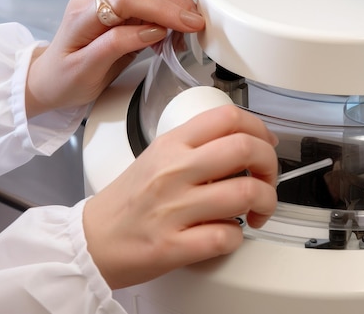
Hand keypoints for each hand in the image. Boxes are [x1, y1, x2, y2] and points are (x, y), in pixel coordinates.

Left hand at [25, 0, 204, 116]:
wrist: (53, 76)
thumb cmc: (66, 77)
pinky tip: (172, 24)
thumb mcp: (87, 70)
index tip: (186, 25)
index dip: (162, 9)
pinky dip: (169, 0)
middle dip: (174, 0)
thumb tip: (153, 30)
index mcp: (81, 10)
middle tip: (193, 25)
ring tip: (183, 28)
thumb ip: (118, 45)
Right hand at [82, 105, 278, 289]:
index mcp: (172, 144)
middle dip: (271, 166)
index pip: (228, 117)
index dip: (260, 129)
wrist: (92, 240)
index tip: (266, 145)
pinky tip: (228, 234)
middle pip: (246, 149)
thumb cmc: (129, 200)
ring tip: (256, 211)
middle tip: (267, 180)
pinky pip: (226, 236)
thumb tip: (247, 144)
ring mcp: (174, 208)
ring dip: (264, 204)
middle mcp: (174, 170)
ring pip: (245, 193)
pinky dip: (238, 237)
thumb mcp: (158, 155)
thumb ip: (199, 146)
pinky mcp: (173, 245)